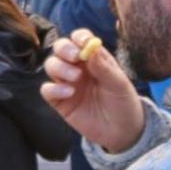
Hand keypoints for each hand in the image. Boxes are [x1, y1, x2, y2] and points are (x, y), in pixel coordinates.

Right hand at [41, 28, 144, 154]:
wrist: (121, 132)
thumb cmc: (123, 103)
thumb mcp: (119, 84)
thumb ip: (104, 67)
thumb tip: (91, 48)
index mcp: (93, 58)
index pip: (80, 39)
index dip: (79, 37)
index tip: (83, 43)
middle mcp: (77, 67)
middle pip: (61, 48)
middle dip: (64, 49)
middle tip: (75, 58)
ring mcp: (67, 83)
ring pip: (51, 65)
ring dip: (60, 67)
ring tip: (75, 78)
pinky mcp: (59, 101)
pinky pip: (47, 89)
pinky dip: (54, 88)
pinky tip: (69, 93)